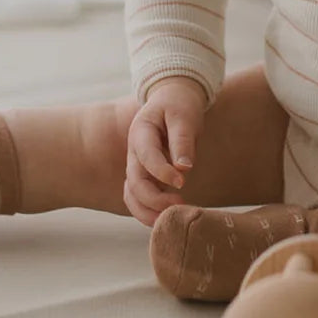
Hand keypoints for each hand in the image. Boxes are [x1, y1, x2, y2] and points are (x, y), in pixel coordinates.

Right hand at [124, 76, 207, 226]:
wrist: (173, 98)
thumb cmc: (179, 105)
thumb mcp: (184, 115)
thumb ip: (182, 140)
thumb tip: (184, 168)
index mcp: (141, 132)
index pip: (146, 156)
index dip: (162, 172)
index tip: (182, 182)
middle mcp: (134, 152)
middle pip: (134, 182)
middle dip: (154, 199)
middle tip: (180, 205)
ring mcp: (138, 165)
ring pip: (132, 195)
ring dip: (147, 212)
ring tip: (171, 220)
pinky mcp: (146, 175)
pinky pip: (140, 198)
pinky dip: (149, 211)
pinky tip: (168, 216)